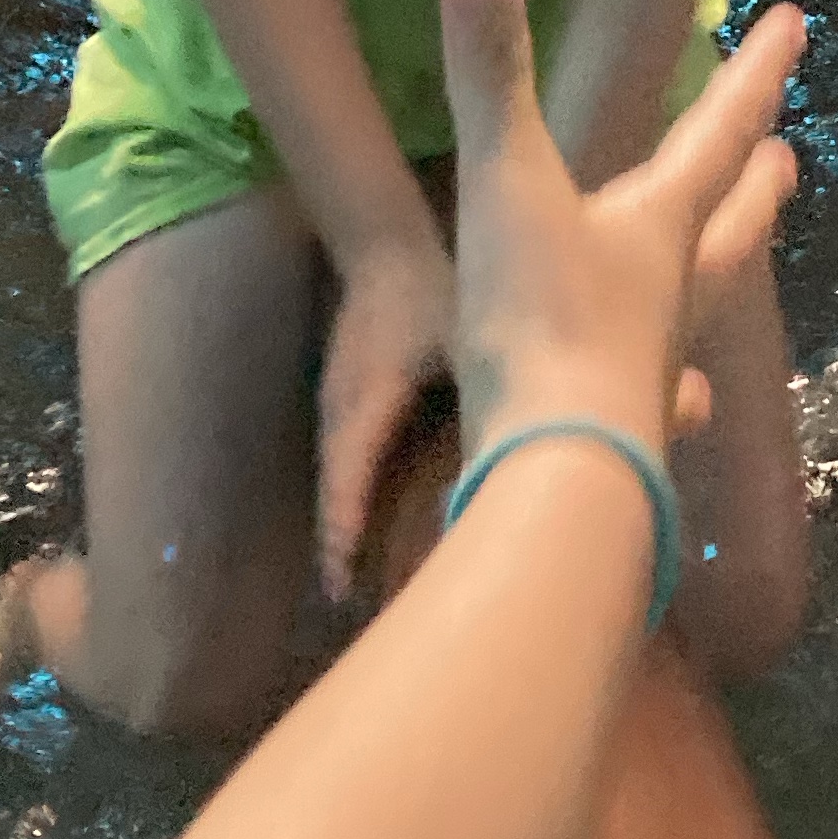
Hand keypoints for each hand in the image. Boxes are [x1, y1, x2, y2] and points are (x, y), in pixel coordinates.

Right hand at [316, 228, 457, 604]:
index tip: (344, 580)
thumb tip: (505, 443)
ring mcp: (336, 399)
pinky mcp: (342, 395)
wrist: (382, 240)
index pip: (351, 475)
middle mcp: (342, 405)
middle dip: (338, 543)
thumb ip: (479, 387)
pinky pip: (340, 455)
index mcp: (370, 397)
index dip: (346, 530)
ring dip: (338, 521)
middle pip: (334, 487)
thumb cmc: (430, 286)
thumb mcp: (462, 336)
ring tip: (346, 577)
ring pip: (333, 473)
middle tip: (346, 598)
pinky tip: (355, 523)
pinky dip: (344, 494)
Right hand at [436, 0, 801, 467]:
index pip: (716, 132)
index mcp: (656, 227)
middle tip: (791, 159)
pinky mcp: (631, 437)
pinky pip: (666, 403)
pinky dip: (680, 393)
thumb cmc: (540, 321)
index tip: (799, 25)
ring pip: (702, 313)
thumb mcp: (505, 184)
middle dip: (757, 187)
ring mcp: (657, 371)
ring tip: (739, 268)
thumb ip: (489, 69)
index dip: (754, 73)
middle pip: (730, 228)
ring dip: (721, 277)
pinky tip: (693, 404)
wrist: (559, 477)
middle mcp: (673, 295)